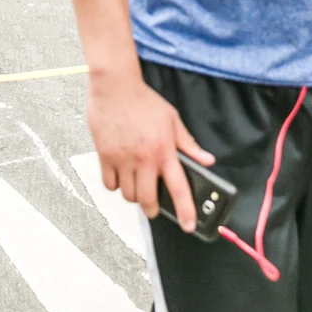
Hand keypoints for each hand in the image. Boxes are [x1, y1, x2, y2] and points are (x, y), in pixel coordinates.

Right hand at [88, 70, 214, 232]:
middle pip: (147, 200)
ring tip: (136, 185)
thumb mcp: (172, 119)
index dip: (186, 211)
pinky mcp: (105, 154)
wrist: (115, 85)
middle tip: (153, 208)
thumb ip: (188, 143)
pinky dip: (114, 185)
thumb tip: (207, 159)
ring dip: (133, 195)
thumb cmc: (143, 100)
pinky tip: (119, 176)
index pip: (178, 188)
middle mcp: (144, 158)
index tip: (189, 225)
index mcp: (164, 150)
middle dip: (152, 210)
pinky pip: (109, 183)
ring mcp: (123, 158)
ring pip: (128, 194)